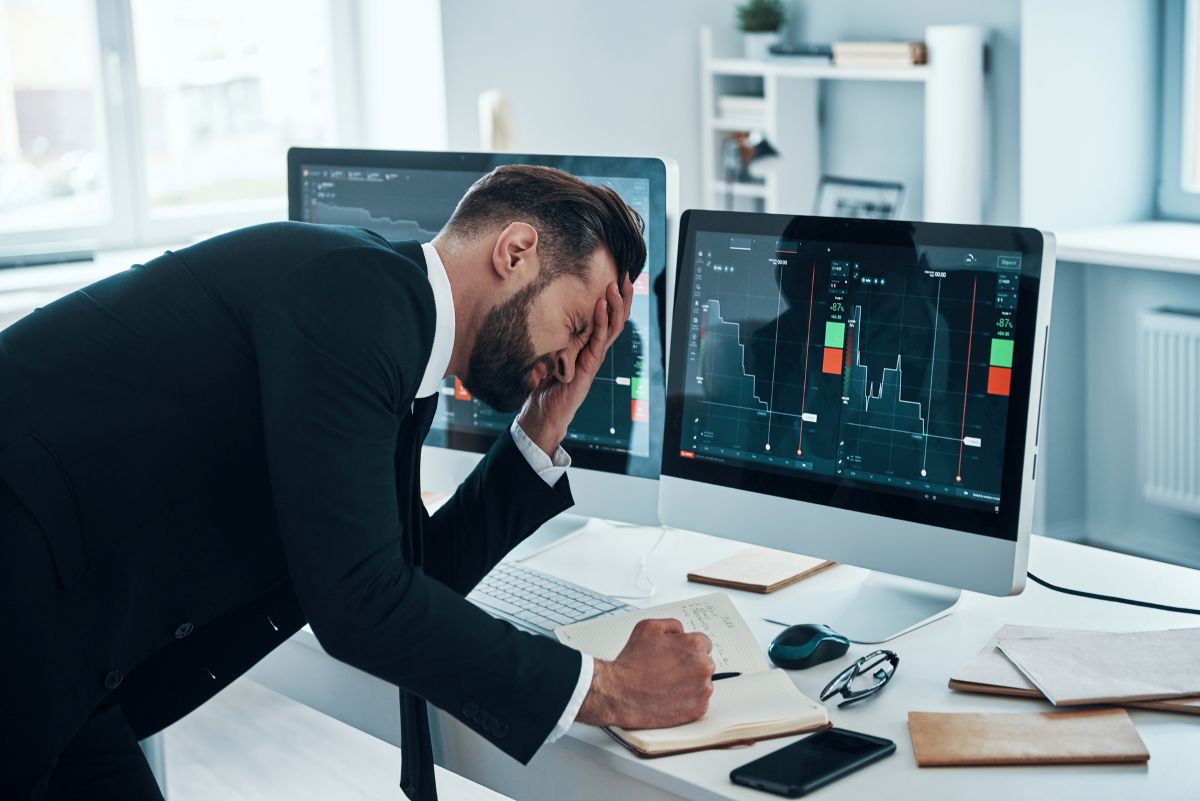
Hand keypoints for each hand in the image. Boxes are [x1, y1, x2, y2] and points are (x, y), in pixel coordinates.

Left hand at [517, 277, 633, 456]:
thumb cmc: (543, 388)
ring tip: (616, 284)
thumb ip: (543, 343)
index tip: (617, 276)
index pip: (606, 319)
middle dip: (623, 296)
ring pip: (612, 328)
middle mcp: (594, 351)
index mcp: (587, 346)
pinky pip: (598, 341)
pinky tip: (602, 304)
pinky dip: (601, 321)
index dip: (613, 299)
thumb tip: (532, 324)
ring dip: (615, 305)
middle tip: (626, 273)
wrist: (543, 415)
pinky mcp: (589, 367)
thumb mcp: (542, 357)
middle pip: (616, 320)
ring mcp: (594, 359)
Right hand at [576, 618, 714, 728]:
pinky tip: (670, 696)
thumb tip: (681, 631)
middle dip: (690, 665)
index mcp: (694, 645)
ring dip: (690, 683)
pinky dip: (687, 701)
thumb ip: (672, 625)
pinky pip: (699, 702)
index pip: (704, 644)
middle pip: (705, 663)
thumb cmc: (632, 662)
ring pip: (703, 683)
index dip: (688, 649)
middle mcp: (703, 667)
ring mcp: (702, 690)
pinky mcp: (698, 709)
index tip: (679, 656)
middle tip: (669, 670)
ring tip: (667, 684)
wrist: (620, 692)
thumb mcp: (648, 627)